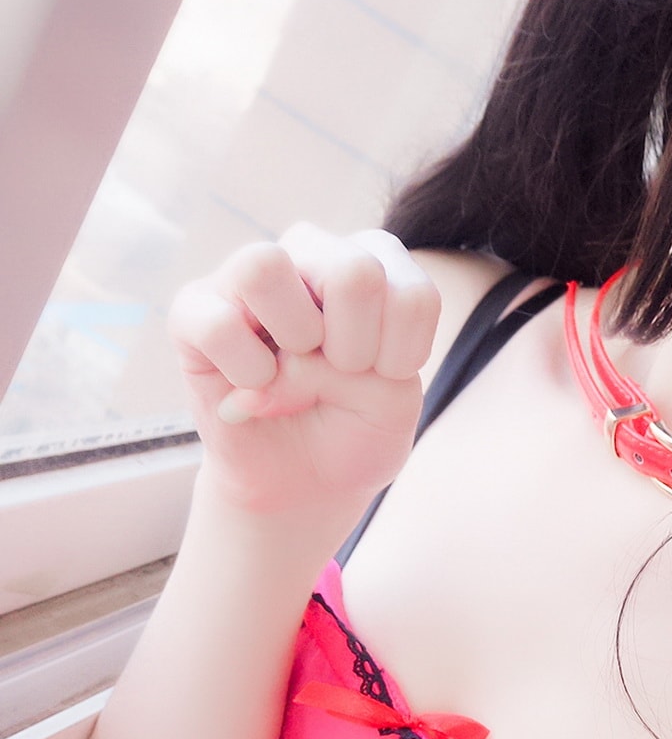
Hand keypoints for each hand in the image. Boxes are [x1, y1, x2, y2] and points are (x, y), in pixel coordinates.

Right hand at [168, 223, 439, 524]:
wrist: (304, 482)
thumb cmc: (353, 427)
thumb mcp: (389, 403)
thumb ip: (368, 366)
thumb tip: (285, 353)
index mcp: (372, 264)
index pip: (411, 295)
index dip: (404, 357)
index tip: (386, 379)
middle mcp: (309, 256)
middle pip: (353, 270)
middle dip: (357, 349)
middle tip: (341, 374)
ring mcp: (246, 280)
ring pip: (264, 265)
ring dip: (295, 339)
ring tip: (293, 372)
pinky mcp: (193, 315)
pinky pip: (216, 324)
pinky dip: (247, 372)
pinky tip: (255, 389)